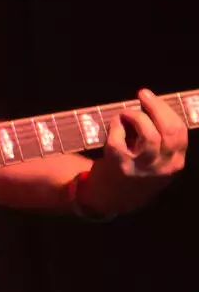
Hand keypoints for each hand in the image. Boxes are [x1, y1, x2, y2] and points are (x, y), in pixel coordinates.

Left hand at [80, 89, 187, 215]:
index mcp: (176, 162)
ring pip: (149, 134)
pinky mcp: (121, 165)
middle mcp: (163, 166)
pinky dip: (116, 125)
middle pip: (169, 130)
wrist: (113, 197)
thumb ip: (162, 139)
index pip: (179, 132)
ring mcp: (143, 167)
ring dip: (136, 116)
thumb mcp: (158, 161)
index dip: (167, 111)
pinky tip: (114, 123)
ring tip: (127, 112)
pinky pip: (120, 138)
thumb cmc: (136, 170)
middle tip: (143, 94)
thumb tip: (153, 105)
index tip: (154, 99)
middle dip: (156, 107)